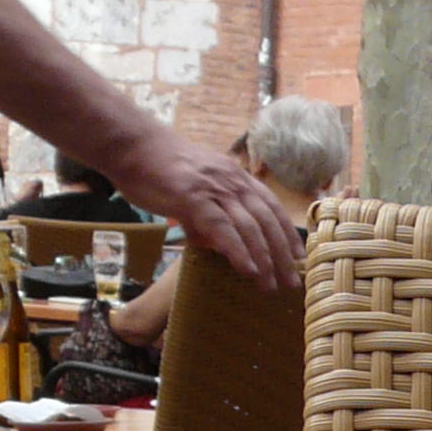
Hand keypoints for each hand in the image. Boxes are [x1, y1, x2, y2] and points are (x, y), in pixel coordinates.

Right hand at [104, 131, 303, 291]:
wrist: (131, 145)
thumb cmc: (158, 168)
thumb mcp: (196, 188)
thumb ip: (211, 214)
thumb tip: (220, 245)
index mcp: (236, 177)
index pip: (272, 207)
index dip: (288, 234)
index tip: (300, 258)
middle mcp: (232, 181)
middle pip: (268, 221)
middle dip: (283, 254)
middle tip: (293, 283)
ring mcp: (215, 188)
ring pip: (250, 227)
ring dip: (265, 259)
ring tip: (272, 285)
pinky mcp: (194, 197)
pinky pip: (223, 228)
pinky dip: (238, 250)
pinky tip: (249, 270)